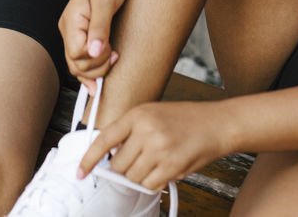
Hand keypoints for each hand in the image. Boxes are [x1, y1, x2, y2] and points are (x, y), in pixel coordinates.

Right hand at [59, 0, 127, 90]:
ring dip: (95, 69)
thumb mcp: (106, 3)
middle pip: (75, 63)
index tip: (112, 49)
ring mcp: (72, 33)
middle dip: (96, 67)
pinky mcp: (80, 34)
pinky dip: (91, 67)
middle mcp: (67, 29)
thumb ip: (100, 28)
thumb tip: (94, 52)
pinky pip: (81, 58)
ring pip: (77, 64)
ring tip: (113, 57)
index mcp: (72, 21)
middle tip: (115, 55)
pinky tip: (102, 69)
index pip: (77, 54)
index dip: (95, 58)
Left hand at [79, 100, 232, 191]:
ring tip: (157, 160)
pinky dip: (154, 181)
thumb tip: (109, 155)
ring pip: (133, 178)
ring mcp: (159, 150)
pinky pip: (149, 185)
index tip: (80, 172)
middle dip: (125, 167)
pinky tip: (166, 167)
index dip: (89, 158)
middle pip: (118, 165)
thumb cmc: (185, 118)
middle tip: (140, 159)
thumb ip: (130, 130)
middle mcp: (146, 131)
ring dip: (140, 175)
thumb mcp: (153, 112)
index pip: (104, 139)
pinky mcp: (171, 167)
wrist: (217, 124)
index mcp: (138, 115)